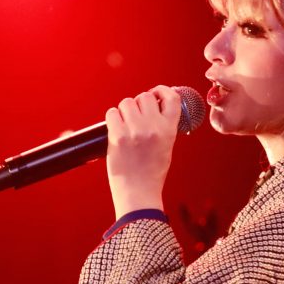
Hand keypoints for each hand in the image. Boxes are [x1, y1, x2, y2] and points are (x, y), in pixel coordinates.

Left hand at [105, 85, 180, 218]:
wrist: (138, 193)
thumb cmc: (151, 173)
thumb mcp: (166, 148)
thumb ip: (163, 127)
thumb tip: (154, 107)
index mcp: (169, 130)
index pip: (172, 98)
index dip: (162, 90)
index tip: (156, 93)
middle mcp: (153, 127)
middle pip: (145, 96)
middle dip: (139, 103)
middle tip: (136, 116)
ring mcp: (135, 131)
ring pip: (126, 102)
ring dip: (124, 110)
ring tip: (125, 125)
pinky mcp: (117, 136)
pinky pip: (112, 113)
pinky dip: (112, 119)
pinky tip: (116, 130)